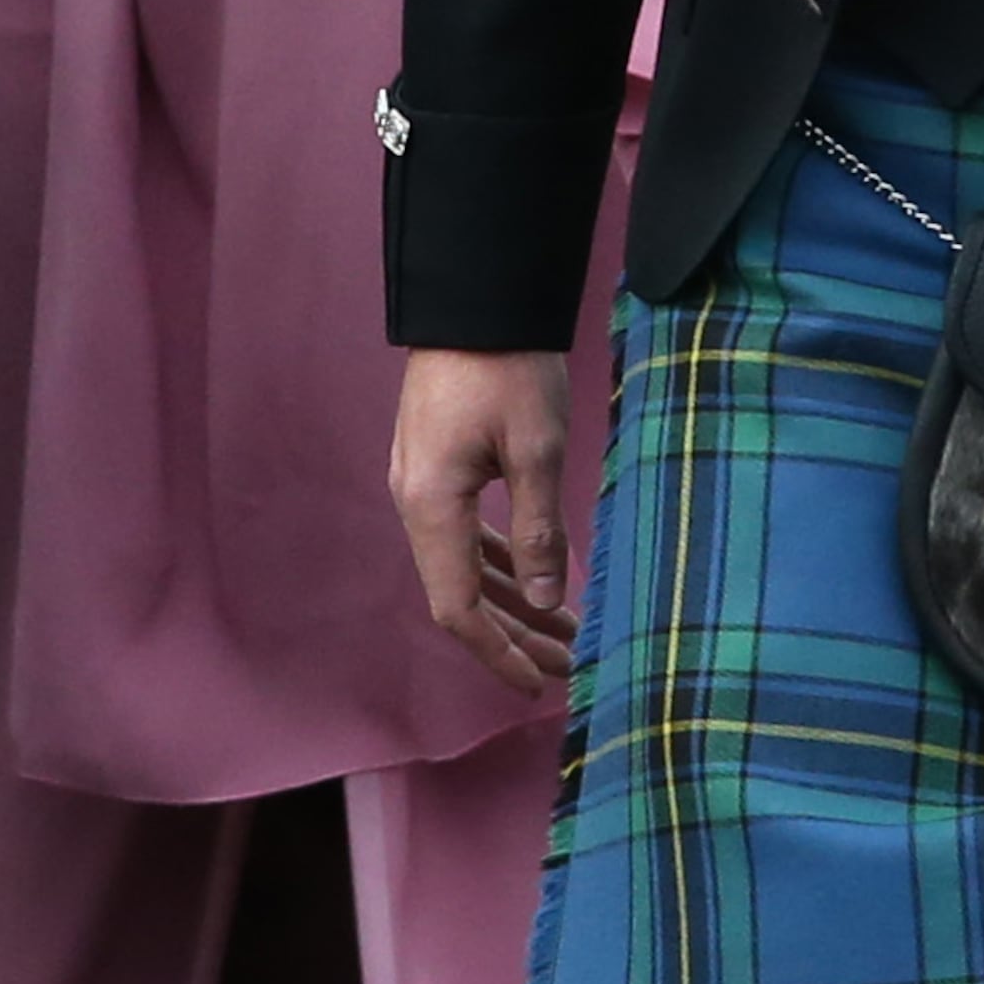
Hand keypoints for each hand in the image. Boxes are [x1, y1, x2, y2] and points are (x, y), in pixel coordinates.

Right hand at [393, 348, 575, 694]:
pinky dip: (505, 562)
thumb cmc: (508, 368)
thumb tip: (551, 601)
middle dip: (514, 636)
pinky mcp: (439, 466)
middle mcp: (417, 503)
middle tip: (567, 667)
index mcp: (431, 506)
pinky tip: (539, 581)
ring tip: (566, 633)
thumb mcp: (537, 450)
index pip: (458, 607)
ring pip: (467, 565)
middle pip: (462, 594)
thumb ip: (543, 530)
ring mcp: (424, 485)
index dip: (497, 653)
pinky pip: (469, 533)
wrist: (476, 300)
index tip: (538, 684)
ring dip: (514, 601)